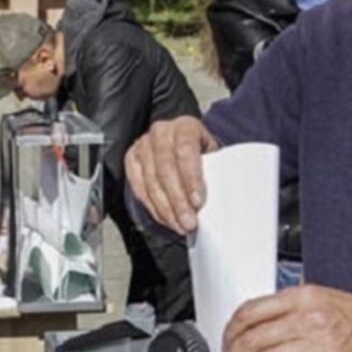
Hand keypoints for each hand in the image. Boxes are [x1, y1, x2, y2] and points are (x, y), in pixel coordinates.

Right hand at [123, 116, 219, 233]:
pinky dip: (152, 207)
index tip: (198, 202)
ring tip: (179, 225)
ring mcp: (143, 144)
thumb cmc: (199, 151)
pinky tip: (165, 218)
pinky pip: (139, 187)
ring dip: (165, 209)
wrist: (181, 141)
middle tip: (188, 222)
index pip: (186, 151)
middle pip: (166, 169)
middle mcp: (161, 132)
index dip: (191, 178)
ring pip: (151, 181)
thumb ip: (214, 171)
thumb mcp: (212, 154)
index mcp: (185, 126)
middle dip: (178, 200)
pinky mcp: (132, 159)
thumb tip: (219, 201)